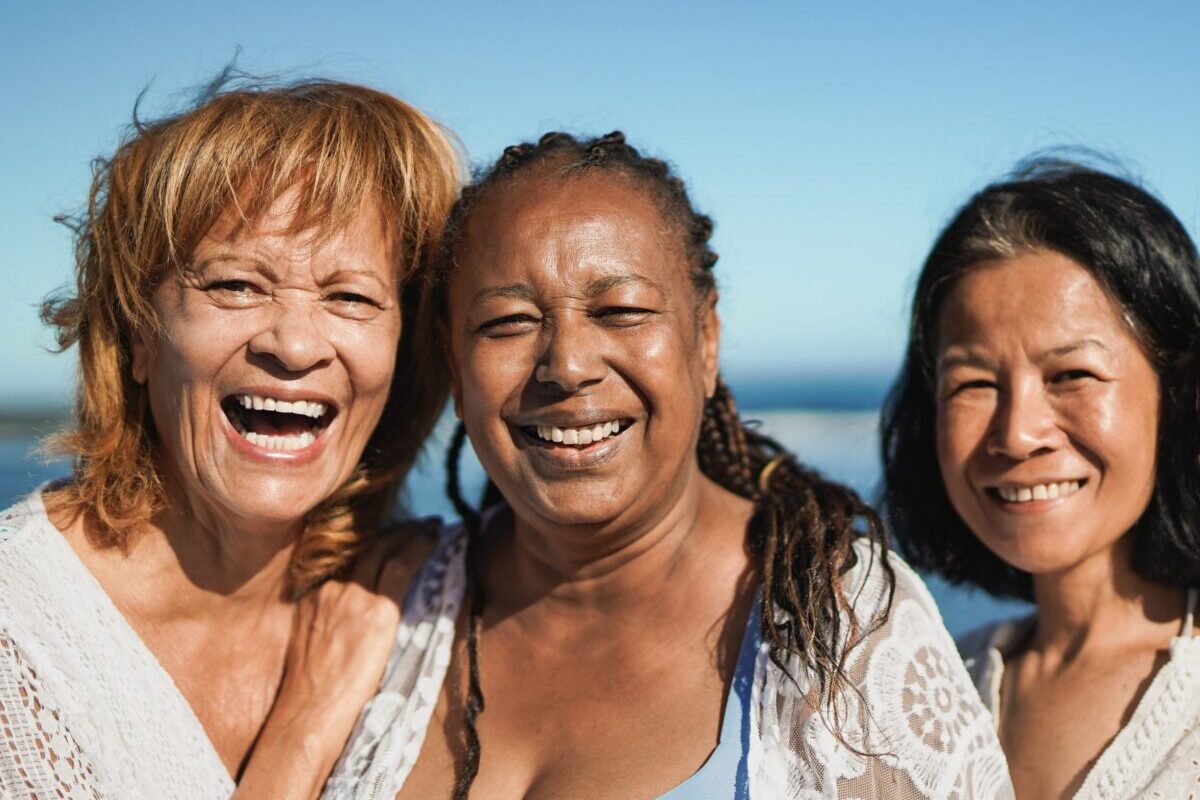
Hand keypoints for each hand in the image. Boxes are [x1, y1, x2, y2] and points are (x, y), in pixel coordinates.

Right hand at [235, 522, 436, 798]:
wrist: (308, 714)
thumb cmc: (311, 693)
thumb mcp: (311, 643)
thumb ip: (329, 619)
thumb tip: (352, 619)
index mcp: (314, 595)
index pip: (346, 558)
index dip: (371, 543)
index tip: (387, 537)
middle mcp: (332, 588)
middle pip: (366, 547)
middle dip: (393, 532)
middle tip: (416, 524)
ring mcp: (355, 597)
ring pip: (386, 550)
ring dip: (411, 533)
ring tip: (430, 527)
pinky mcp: (379, 612)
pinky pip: (403, 568)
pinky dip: (420, 549)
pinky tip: (435, 541)